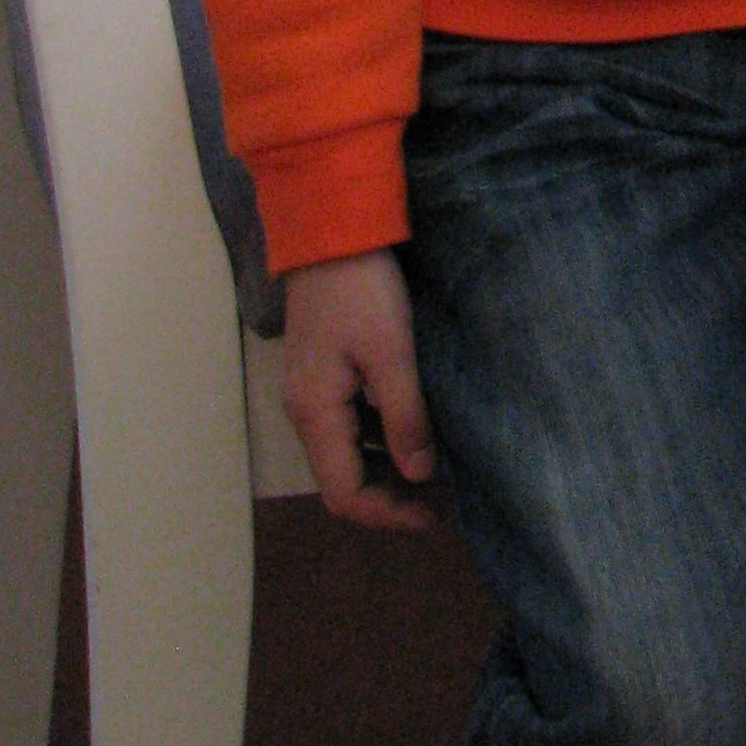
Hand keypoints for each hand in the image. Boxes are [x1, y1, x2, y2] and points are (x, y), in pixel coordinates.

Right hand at [280, 248, 439, 529]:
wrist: (331, 231)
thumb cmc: (363, 289)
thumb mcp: (392, 352)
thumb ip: (404, 416)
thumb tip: (419, 476)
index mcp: (315, 413)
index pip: (344, 494)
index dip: (387, 514)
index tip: (433, 515)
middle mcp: (304, 412)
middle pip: (341, 479)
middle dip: (389, 496)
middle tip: (441, 497)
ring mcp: (310, 391)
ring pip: (345, 454)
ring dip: (385, 469)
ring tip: (434, 468)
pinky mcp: (321, 372)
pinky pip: (347, 425)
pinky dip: (378, 440)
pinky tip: (412, 429)